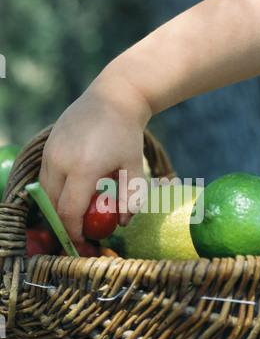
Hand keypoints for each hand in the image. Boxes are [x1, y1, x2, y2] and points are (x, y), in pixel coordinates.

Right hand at [39, 69, 150, 242]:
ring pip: (45, 192)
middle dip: (63, 224)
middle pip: (52, 206)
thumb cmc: (127, 134)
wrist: (113, 96)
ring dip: (56, 208)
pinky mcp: (47, 146)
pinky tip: (71, 193)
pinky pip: (45, 177)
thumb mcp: (135, 168)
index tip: (83, 242)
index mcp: (84, 168)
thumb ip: (131, 199)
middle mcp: (60, 160)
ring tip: (75, 215)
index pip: (69, 212)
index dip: (74, 232)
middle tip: (78, 233)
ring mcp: (50, 151)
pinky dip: (54, 191)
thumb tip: (121, 224)